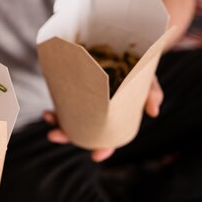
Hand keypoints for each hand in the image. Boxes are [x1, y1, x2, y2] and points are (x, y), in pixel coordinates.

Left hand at [44, 76, 163, 161]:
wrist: (125, 45)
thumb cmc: (139, 68)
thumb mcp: (148, 79)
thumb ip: (152, 94)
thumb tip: (154, 112)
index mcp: (116, 117)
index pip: (111, 138)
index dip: (105, 148)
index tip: (96, 156)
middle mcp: (98, 113)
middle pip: (82, 131)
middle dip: (66, 136)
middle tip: (54, 135)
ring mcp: (85, 102)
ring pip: (69, 118)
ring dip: (56, 121)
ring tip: (48, 116)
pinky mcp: (75, 89)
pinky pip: (63, 102)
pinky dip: (55, 107)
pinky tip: (47, 110)